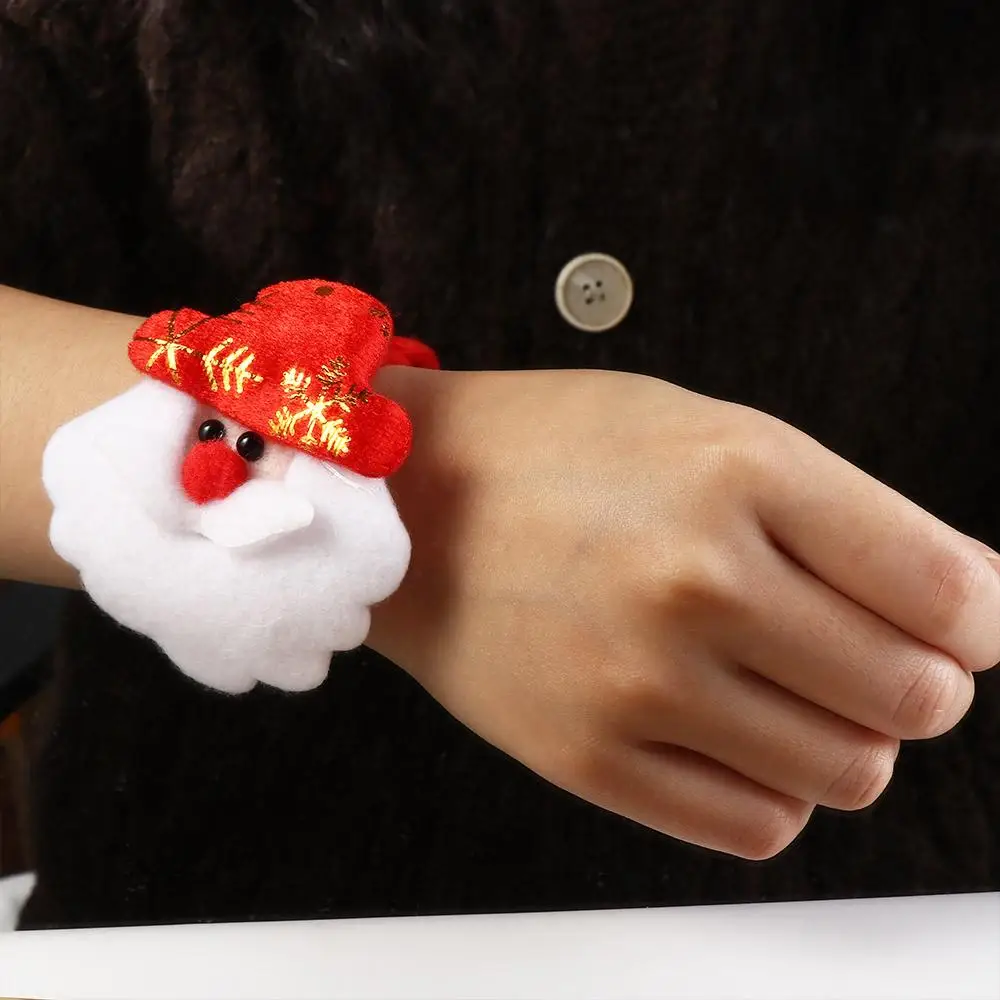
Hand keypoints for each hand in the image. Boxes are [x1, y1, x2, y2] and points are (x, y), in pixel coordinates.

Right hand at [369, 367, 999, 858]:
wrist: (410, 506)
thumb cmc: (555, 453)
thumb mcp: (709, 431)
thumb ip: (846, 514)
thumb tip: (969, 600)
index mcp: (737, 474)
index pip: (944, 590)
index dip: (981, 620)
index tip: (965, 627)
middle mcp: (695, 582)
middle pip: (913, 696)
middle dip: (920, 682)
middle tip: (873, 654)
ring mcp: (639, 682)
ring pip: (846, 772)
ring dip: (847, 738)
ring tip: (790, 689)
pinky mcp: (589, 758)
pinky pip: (757, 825)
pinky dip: (776, 789)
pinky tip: (736, 733)